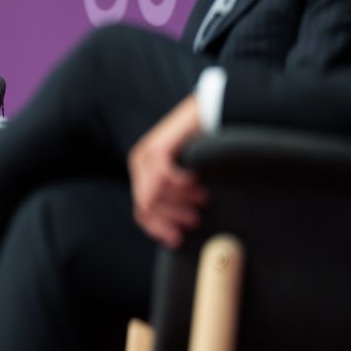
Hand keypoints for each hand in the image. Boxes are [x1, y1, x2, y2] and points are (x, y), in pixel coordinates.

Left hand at [127, 95, 208, 247]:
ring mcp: (146, 156)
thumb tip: (181, 229)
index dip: (159, 229)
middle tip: (194, 221)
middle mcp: (140, 164)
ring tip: (203, 200)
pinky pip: (165, 179)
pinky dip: (183, 186)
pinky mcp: (158, 149)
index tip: (178, 240)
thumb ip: (178, 195)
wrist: (211, 110)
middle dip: (171, 219)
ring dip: (181, 202)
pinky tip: (198, 182)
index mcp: (144, 172)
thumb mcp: (187, 175)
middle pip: (146, 207)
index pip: (143, 212)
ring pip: (155, 196)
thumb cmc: (205, 145)